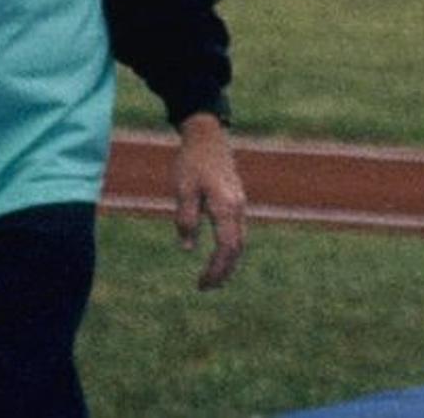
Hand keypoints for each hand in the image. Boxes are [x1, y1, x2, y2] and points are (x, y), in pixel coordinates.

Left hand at [173, 114, 248, 291]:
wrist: (207, 136)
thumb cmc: (191, 162)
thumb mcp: (183, 190)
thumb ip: (186, 220)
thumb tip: (188, 249)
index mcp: (226, 206)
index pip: (226, 248)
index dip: (215, 269)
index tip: (201, 284)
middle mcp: (238, 207)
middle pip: (237, 249)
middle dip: (223, 271)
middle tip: (205, 288)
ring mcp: (240, 203)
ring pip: (240, 241)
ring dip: (228, 262)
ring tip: (211, 278)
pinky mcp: (236, 200)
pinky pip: (238, 231)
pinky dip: (230, 249)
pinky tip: (218, 256)